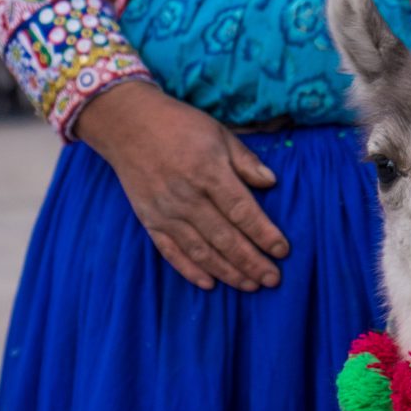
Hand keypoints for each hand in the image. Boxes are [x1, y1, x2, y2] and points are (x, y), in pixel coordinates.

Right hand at [74, 81, 289, 291]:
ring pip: (201, 251)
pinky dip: (190, 271)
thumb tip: (272, 182)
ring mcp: (166, 212)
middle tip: (272, 279)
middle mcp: (188, 197)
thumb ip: (245, 160)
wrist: (128, 125)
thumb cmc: (180, 125)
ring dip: (228, 272)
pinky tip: (209, 283)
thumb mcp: (219, 133)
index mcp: (209, 172)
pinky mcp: (149, 221)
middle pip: (225, 238)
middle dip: (251, 262)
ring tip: (250, 285)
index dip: (264, 234)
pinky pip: (171, 253)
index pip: (243, 211)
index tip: (282, 251)